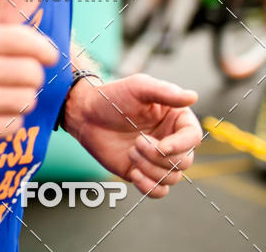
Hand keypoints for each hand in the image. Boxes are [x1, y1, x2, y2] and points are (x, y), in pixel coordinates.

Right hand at [0, 23, 58, 147]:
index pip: (25, 40)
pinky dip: (8, 122)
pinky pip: (14, 125)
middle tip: (21, 81)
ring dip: (20, 101)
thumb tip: (34, 46)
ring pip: (28, 100)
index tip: (49, 56)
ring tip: (2, 99)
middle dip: (32, 78)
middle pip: (33, 73)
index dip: (44, 49)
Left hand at [64, 73, 201, 197]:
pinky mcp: (145, 173)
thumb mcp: (139, 87)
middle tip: (136, 142)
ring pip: (172, 178)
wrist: (87, 115)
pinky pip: (159, 192)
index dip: (181, 145)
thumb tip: (193, 96)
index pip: (193, 137)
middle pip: (185, 161)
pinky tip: (133, 172)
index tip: (162, 146)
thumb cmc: (113, 97)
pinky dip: (149, 187)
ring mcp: (158, 158)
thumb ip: (165, 92)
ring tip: (131, 152)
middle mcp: (171, 139)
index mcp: (175, 118)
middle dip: (159, 156)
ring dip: (150, 168)